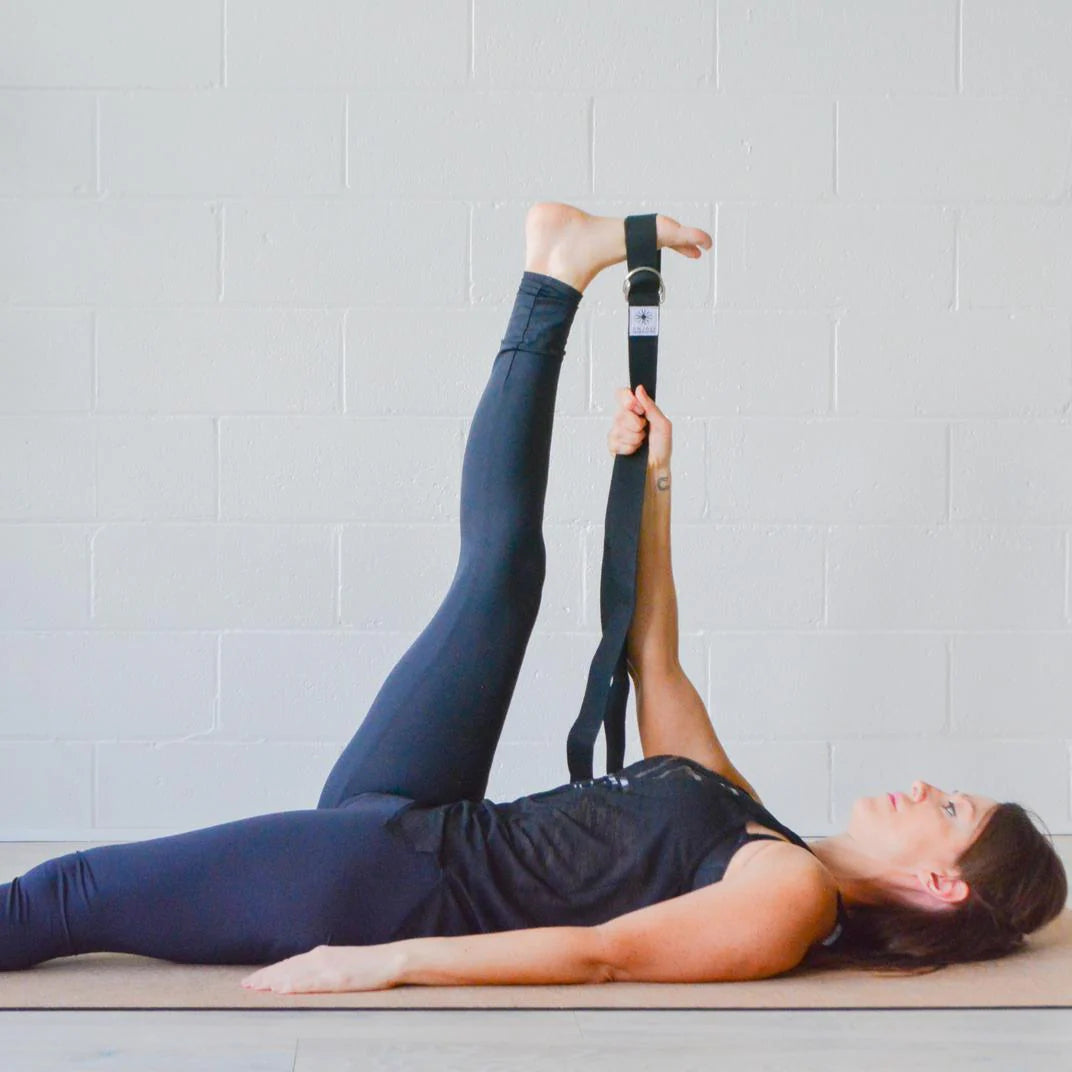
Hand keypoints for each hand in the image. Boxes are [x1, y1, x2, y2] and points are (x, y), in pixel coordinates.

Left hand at [240, 943, 399, 994]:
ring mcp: (328, 968)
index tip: (254, 979)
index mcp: (322, 955)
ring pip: (293, 974)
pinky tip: (281, 989)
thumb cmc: (369, 964)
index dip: (270, 971)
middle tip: (245, 985)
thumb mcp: (342, 963)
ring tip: (255, 987)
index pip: (289, 963)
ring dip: (272, 980)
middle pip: (286, 968)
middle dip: (265, 977)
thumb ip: (324, 968)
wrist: (390, 959)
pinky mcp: (336, 978)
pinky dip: (294, 985)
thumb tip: (306, 976)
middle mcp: (320, 958)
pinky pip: (311, 983)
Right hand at [607, 384, 671, 468]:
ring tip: (641, 442)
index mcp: (636, 410)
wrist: (657, 468)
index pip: (623, 394)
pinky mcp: (612, 445)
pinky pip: (615, 442)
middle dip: (636, 424)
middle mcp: (624, 419)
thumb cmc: (661, 447)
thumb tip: (639, 389)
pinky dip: (629, 447)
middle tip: (644, 430)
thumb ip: (650, 406)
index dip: (627, 398)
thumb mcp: (662, 423)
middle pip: (620, 412)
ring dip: (635, 438)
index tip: (638, 409)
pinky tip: (635, 450)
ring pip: (618, 428)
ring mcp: (617, 432)